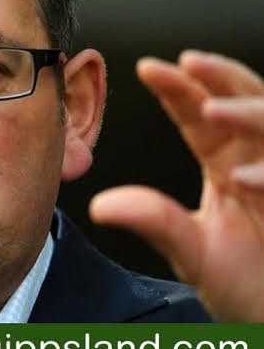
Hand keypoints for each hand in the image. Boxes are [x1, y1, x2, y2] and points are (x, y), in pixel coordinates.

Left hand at [90, 50, 263, 321]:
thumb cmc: (245, 286)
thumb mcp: (191, 252)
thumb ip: (154, 222)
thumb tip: (100, 206)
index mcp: (224, 165)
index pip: (197, 116)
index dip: (177, 90)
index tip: (148, 69)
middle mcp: (255, 162)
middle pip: (241, 103)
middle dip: (217, 79)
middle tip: (188, 62)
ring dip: (248, 114)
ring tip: (212, 110)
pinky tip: (245, 179)